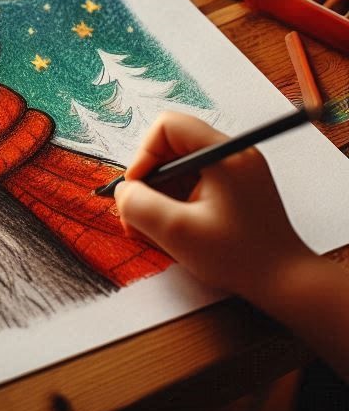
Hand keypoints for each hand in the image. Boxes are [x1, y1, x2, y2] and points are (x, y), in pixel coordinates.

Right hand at [114, 112, 313, 304]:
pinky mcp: (236, 189)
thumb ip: (138, 205)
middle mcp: (232, 155)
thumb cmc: (239, 258)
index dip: (144, 154)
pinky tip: (175, 230)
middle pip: (171, 147)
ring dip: (161, 195)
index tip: (137, 189)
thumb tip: (122, 192)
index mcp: (224, 155)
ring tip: (155, 228)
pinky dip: (177, 202)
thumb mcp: (177, 232)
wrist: (287, 284)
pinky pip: (194, 183)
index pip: (168, 127)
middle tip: (140, 213)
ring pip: (180, 167)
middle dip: (149, 180)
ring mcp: (237, 171)